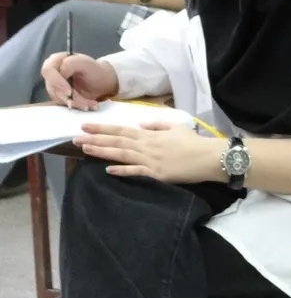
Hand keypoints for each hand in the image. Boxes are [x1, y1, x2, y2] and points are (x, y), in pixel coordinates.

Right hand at [41, 52, 117, 109]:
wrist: (101, 82)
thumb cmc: (94, 70)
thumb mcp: (86, 62)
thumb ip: (72, 63)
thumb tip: (61, 71)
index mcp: (56, 60)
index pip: (48, 71)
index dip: (56, 82)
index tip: (69, 91)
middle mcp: (52, 73)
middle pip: (53, 87)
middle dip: (71, 97)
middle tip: (86, 103)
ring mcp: (54, 85)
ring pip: (59, 98)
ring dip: (77, 103)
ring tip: (92, 104)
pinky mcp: (59, 96)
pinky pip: (65, 103)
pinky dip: (78, 105)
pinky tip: (90, 105)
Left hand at [73, 122, 222, 181]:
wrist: (209, 157)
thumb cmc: (194, 142)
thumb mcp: (176, 127)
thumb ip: (156, 125)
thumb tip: (140, 124)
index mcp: (150, 134)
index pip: (121, 130)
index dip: (102, 128)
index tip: (85, 125)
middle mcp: (147, 146)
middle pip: (117, 142)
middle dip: (95, 139)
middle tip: (75, 138)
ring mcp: (151, 160)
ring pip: (122, 155)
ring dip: (102, 152)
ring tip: (85, 149)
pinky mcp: (157, 174)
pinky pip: (136, 172)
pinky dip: (122, 171)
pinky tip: (108, 170)